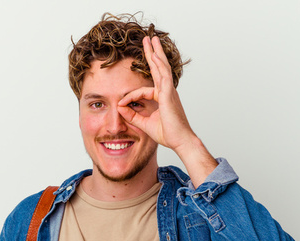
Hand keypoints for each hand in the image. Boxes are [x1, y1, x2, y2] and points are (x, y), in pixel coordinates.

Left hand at [117, 35, 194, 152]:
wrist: (180, 141)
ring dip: (156, 52)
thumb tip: (119, 108)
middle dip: (153, 53)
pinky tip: (155, 55)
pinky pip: (162, 77)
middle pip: (158, 68)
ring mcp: (169, 91)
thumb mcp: (145, 124)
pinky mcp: (169, 94)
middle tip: (149, 39)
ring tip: (152, 39)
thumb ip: (132, 116)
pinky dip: (159, 65)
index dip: (130, 97)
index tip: (120, 104)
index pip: (143, 90)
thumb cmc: (168, 134)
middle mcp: (167, 91)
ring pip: (162, 67)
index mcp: (162, 97)